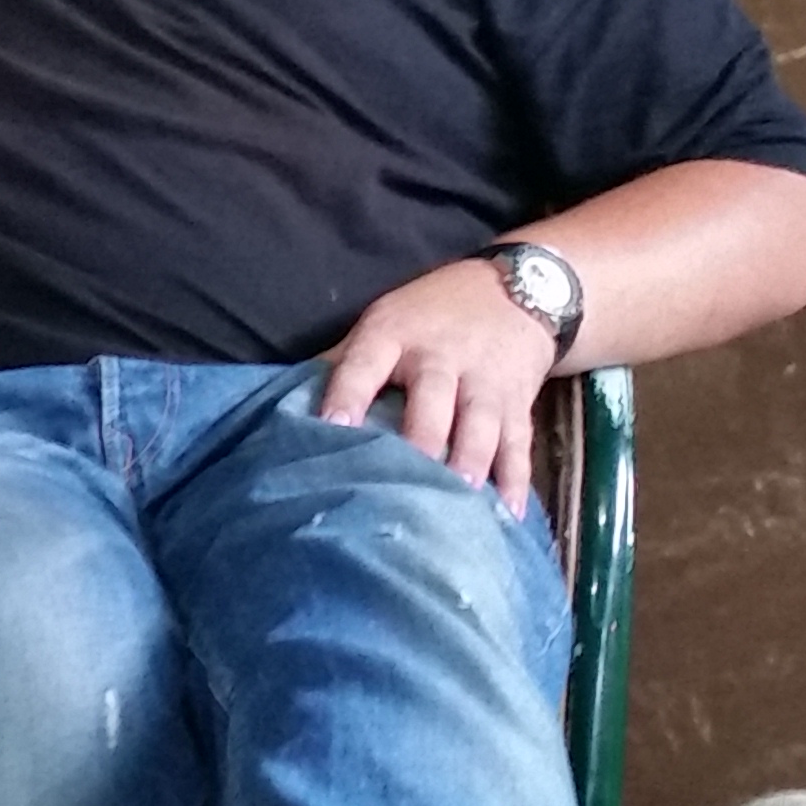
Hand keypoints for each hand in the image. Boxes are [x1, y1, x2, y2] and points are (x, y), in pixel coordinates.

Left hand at [317, 257, 561, 513]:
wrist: (518, 289)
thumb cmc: (430, 316)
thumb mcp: (384, 322)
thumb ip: (343, 363)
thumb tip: (286, 407)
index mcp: (394, 335)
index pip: (365, 363)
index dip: (348, 394)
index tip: (333, 428)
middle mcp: (441, 357)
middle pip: (432, 398)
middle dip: (423, 438)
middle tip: (410, 480)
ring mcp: (484, 381)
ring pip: (479, 424)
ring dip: (472, 461)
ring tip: (461, 498)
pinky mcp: (518, 403)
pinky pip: (519, 444)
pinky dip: (516, 481)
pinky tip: (508, 516)